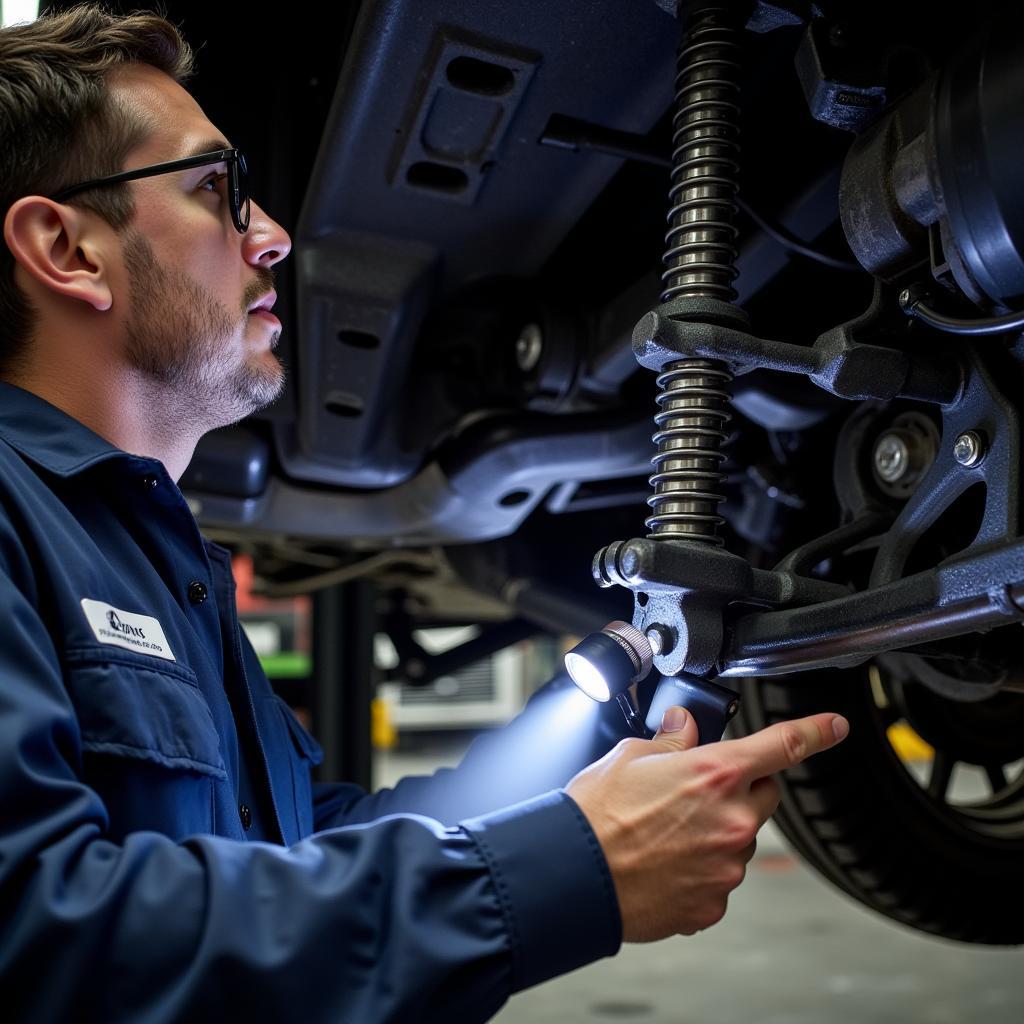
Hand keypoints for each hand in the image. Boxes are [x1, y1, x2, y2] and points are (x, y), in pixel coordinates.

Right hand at [566, 705, 848, 941]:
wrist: (575, 877)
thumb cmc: (596, 814)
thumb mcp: (629, 757)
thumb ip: (669, 741)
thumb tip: (683, 728)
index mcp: (715, 773)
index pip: (781, 745)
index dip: (815, 732)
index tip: (835, 726)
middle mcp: (732, 820)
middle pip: (765, 795)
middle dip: (743, 787)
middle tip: (698, 791)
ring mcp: (727, 866)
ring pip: (739, 838)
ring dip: (716, 831)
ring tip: (664, 833)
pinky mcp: (714, 902)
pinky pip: (720, 877)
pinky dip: (701, 868)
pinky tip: (663, 863)